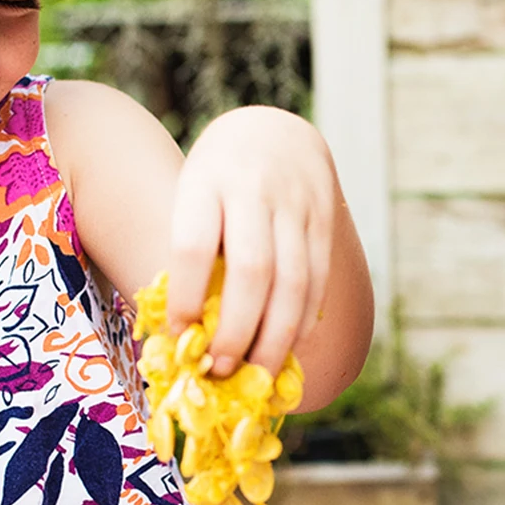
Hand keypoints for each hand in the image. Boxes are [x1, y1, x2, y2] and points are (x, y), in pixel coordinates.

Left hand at [165, 106, 335, 378]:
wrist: (273, 131)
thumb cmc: (217, 181)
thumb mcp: (192, 196)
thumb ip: (192, 252)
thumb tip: (185, 335)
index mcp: (206, 182)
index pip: (195, 246)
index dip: (187, 298)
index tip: (180, 336)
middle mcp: (254, 190)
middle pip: (251, 270)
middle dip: (237, 330)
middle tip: (222, 369)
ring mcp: (295, 204)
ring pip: (293, 281)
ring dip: (276, 337)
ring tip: (258, 373)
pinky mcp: (324, 219)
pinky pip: (318, 279)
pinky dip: (303, 321)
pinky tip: (288, 347)